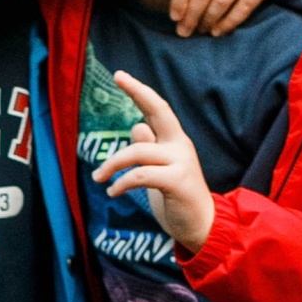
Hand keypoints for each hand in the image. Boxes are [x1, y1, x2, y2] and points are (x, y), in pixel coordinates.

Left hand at [89, 71, 215, 252]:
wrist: (203, 227)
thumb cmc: (178, 197)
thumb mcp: (160, 169)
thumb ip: (149, 148)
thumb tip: (137, 125)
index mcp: (175, 140)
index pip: (157, 109)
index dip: (139, 91)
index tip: (120, 75)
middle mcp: (180, 145)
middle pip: (159, 111)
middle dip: (139, 92)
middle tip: (118, 77)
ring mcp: (181, 162)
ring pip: (138, 151)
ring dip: (112, 164)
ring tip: (99, 177)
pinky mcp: (178, 182)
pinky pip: (140, 175)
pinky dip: (122, 183)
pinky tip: (113, 192)